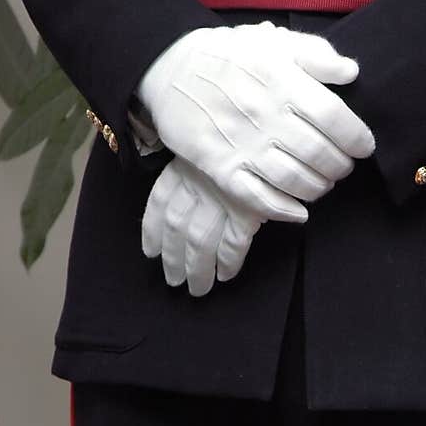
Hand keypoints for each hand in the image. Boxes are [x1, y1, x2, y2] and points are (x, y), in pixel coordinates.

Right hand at [136, 23, 374, 223]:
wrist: (170, 67)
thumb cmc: (229, 55)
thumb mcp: (273, 41)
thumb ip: (316, 53)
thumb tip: (352, 72)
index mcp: (282, 82)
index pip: (335, 118)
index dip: (357, 137)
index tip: (364, 146)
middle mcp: (264, 115)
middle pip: (319, 153)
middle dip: (341, 166)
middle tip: (343, 166)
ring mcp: (241, 144)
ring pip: (294, 180)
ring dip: (318, 187)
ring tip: (324, 183)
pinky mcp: (219, 167)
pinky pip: (257, 198)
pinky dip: (284, 209)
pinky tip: (299, 210)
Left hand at [142, 156, 261, 295]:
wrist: (275, 137)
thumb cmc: (242, 143)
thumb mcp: (211, 150)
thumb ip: (197, 172)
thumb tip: (183, 206)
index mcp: (184, 167)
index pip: (160, 203)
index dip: (152, 231)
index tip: (150, 252)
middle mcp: (198, 184)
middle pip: (177, 229)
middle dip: (174, 259)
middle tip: (174, 282)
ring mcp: (222, 198)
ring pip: (200, 241)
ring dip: (198, 269)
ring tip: (198, 288)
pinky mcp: (247, 210)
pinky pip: (233, 243)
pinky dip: (229, 261)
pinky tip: (226, 275)